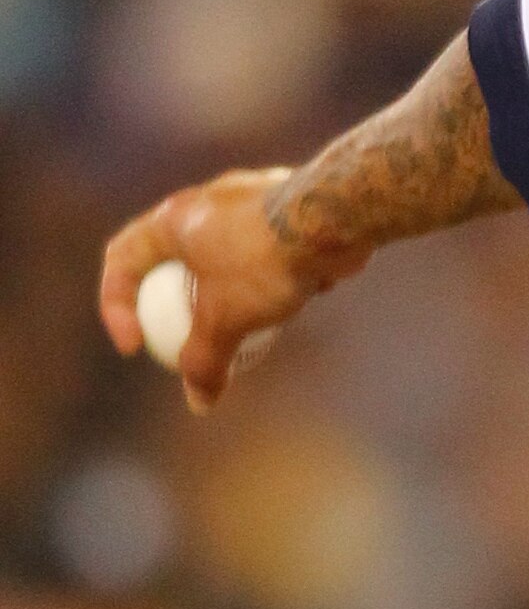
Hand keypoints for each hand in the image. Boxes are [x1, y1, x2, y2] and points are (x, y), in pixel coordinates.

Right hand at [98, 165, 363, 409]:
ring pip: (225, 260)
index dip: (116, 306)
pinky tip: (297, 303)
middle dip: (181, 306)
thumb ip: (204, 361)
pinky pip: (265, 255)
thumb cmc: (264, 260)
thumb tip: (199, 402)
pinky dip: (272, 284)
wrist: (333, 217)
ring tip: (253, 330)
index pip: (122, 259)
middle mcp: (203, 205)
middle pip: (174, 262)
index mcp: (171, 219)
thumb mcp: (224, 319)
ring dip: (232, 298)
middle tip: (197, 344)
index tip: (136, 348)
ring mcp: (245, 205)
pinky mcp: (284, 215)